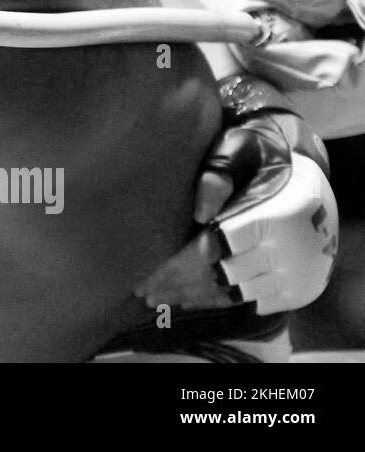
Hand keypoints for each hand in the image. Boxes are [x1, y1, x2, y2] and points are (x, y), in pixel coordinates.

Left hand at [138, 155, 336, 313]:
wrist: (311, 178)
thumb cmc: (263, 156)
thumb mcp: (240, 149)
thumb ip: (219, 172)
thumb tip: (200, 213)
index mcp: (275, 216)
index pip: (215, 249)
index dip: (177, 266)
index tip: (146, 275)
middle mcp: (291, 251)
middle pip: (220, 276)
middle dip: (177, 285)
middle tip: (143, 292)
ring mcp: (298, 274)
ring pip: (234, 294)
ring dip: (193, 297)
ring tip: (157, 300)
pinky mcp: (300, 288)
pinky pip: (254, 303)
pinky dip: (220, 302)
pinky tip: (190, 300)